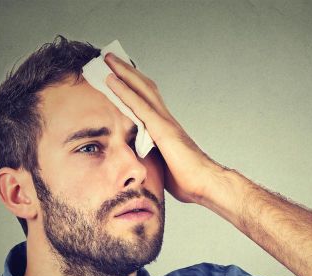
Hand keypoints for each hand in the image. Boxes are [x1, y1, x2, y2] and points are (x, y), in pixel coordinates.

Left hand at [104, 53, 223, 203]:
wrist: (205, 184)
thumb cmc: (187, 180)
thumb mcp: (163, 166)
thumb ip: (151, 157)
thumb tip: (138, 161)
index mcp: (166, 127)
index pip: (147, 99)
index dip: (133, 85)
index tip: (119, 74)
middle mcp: (166, 119)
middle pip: (144, 86)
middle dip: (127, 71)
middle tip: (109, 56)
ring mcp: (164, 122)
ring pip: (141, 89)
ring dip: (123, 72)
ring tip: (107, 59)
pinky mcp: (162, 129)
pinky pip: (139, 105)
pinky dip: (124, 91)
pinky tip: (111, 81)